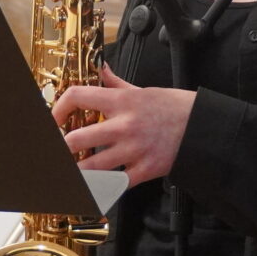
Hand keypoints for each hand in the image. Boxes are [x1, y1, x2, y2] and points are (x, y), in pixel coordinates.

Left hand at [52, 65, 195, 188]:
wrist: (203, 127)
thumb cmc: (175, 108)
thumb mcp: (143, 89)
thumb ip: (115, 82)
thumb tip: (100, 68)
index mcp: (121, 101)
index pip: (78, 97)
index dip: (58, 109)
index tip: (53, 120)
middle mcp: (124, 125)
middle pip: (76, 139)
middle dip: (62, 148)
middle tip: (60, 151)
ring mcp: (133, 150)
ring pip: (91, 166)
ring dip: (76, 171)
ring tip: (71, 170)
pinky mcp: (144, 169)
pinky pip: (115, 183)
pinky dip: (102, 187)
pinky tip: (94, 187)